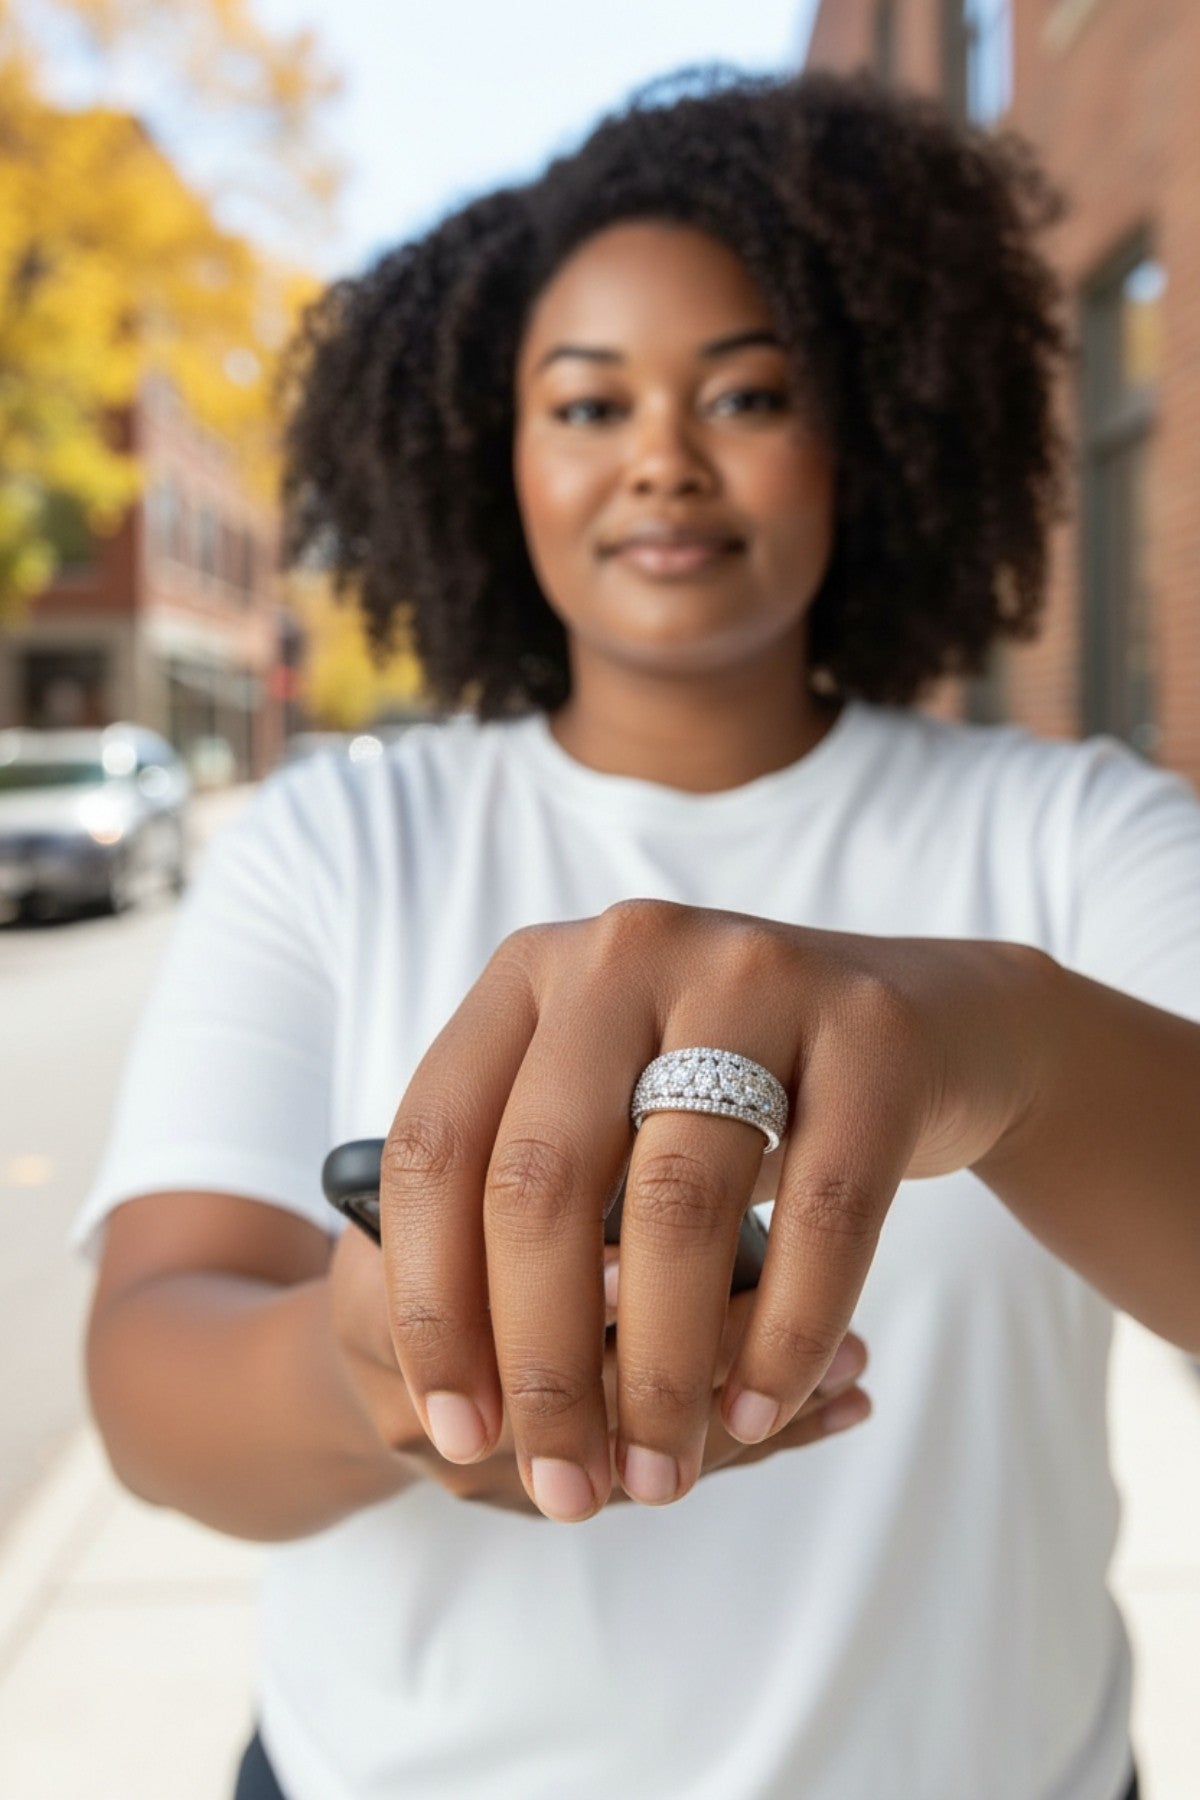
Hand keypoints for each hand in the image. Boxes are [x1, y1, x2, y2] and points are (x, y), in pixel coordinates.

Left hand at [378, 902, 1045, 1517]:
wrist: (937, 1021)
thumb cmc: (737, 1089)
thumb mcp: (614, 1104)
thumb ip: (535, 1204)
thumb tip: (485, 1401)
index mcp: (534, 972)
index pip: (436, 1145)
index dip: (431, 1303)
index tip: (459, 1426)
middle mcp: (628, 952)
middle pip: (543, 1183)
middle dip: (542, 1361)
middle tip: (562, 1483)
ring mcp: (756, 978)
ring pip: (675, 1204)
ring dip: (658, 1371)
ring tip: (656, 1473)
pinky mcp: (874, 1036)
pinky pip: (821, 1215)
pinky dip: (782, 1334)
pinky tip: (754, 1412)